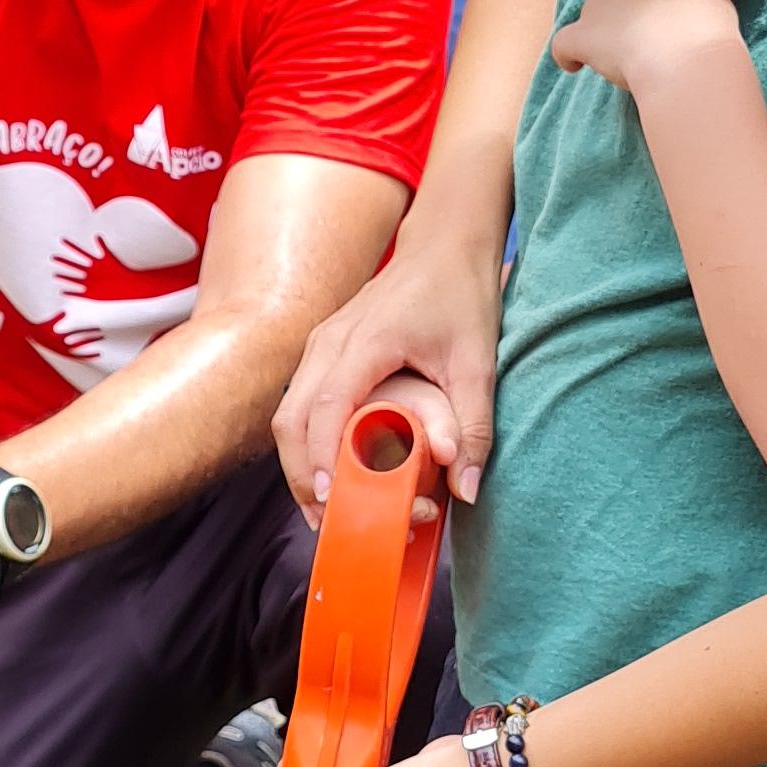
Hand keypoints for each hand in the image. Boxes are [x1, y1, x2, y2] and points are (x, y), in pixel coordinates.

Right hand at [274, 227, 503, 511]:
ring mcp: (319, 344)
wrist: (445, 246)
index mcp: (365, 342)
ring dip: (300, 463)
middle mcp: (329, 342)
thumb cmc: (462, 296)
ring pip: (288, 414)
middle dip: (302, 474)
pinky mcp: (322, 350)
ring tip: (324, 509)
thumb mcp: (479, 364)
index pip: (326, 408)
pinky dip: (305, 443)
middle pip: (290, 419)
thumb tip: (468, 490)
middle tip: (326, 521)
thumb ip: (475, 427)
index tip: (331, 499)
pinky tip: (327, 473)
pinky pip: (299, 403)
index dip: (322, 457)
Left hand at [548, 0, 739, 97]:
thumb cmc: (711, 26)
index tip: (667, 12)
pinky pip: (563, 42)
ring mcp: (599, 1)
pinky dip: (568, 54)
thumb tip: (689, 5)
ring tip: (627, 58)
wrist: (687, 53)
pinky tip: (575, 65)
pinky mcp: (583, 33)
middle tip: (651, 39)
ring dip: (605, 32)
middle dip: (629, 11)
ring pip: (594, 14)